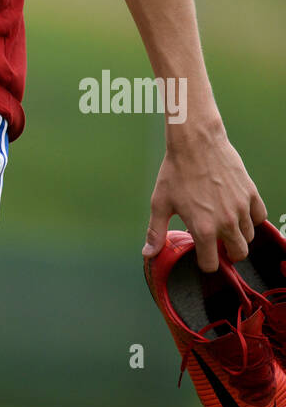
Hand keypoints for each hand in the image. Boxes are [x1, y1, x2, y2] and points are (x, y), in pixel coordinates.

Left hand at [142, 128, 266, 271]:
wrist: (195, 142)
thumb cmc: (176, 171)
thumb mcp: (160, 203)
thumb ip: (156, 232)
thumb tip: (148, 253)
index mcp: (204, 229)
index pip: (211, 264)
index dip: (204, 261)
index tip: (200, 252)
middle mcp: (226, 222)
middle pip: (238, 254)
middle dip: (227, 253)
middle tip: (216, 242)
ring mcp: (241, 208)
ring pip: (249, 237)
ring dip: (238, 235)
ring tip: (224, 224)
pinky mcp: (251, 193)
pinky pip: (260, 217)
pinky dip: (251, 218)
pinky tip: (237, 212)